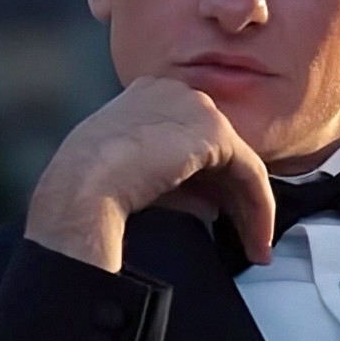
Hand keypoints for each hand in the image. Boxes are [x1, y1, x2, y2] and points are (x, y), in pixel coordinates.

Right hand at [25, 77, 274, 273]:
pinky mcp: (213, 130)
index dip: (208, 181)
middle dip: (234, 196)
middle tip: (245, 237)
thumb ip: (178, 186)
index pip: (191, 139)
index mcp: (147, 97)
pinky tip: (258, 237)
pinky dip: (258, 206)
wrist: (81, 188)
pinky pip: (250, 171)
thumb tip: (212, 208)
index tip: (216, 216)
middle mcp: (174, 93)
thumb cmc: (90, 187)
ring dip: (251, 208)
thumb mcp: (137, 179)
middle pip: (218, 149)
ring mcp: (194, 106)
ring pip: (238, 161)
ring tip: (257, 247)